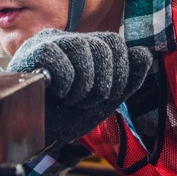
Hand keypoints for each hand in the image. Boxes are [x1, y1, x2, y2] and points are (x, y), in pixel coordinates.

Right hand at [7, 29, 152, 144]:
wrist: (33, 135)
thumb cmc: (61, 118)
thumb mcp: (102, 101)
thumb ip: (126, 79)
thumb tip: (144, 53)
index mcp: (81, 48)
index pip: (114, 42)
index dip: (120, 71)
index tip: (105, 95)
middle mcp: (64, 40)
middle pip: (105, 44)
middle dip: (104, 81)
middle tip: (85, 100)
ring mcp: (47, 43)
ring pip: (84, 48)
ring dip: (84, 85)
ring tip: (70, 99)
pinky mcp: (31, 53)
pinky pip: (59, 57)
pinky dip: (66, 82)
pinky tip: (56, 93)